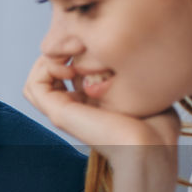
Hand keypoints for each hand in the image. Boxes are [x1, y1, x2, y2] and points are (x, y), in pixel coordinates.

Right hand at [22, 52, 180, 164]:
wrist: (152, 146)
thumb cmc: (156, 123)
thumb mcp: (142, 88)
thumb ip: (126, 72)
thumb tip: (110, 52)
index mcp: (91, 104)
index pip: (67, 71)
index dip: (74, 51)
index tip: (95, 45)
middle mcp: (74, 108)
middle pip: (49, 74)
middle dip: (61, 51)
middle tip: (81, 45)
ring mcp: (64, 112)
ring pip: (37, 79)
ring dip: (51, 59)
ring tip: (72, 56)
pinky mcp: (59, 114)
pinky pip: (34, 85)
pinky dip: (47, 68)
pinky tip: (70, 67)